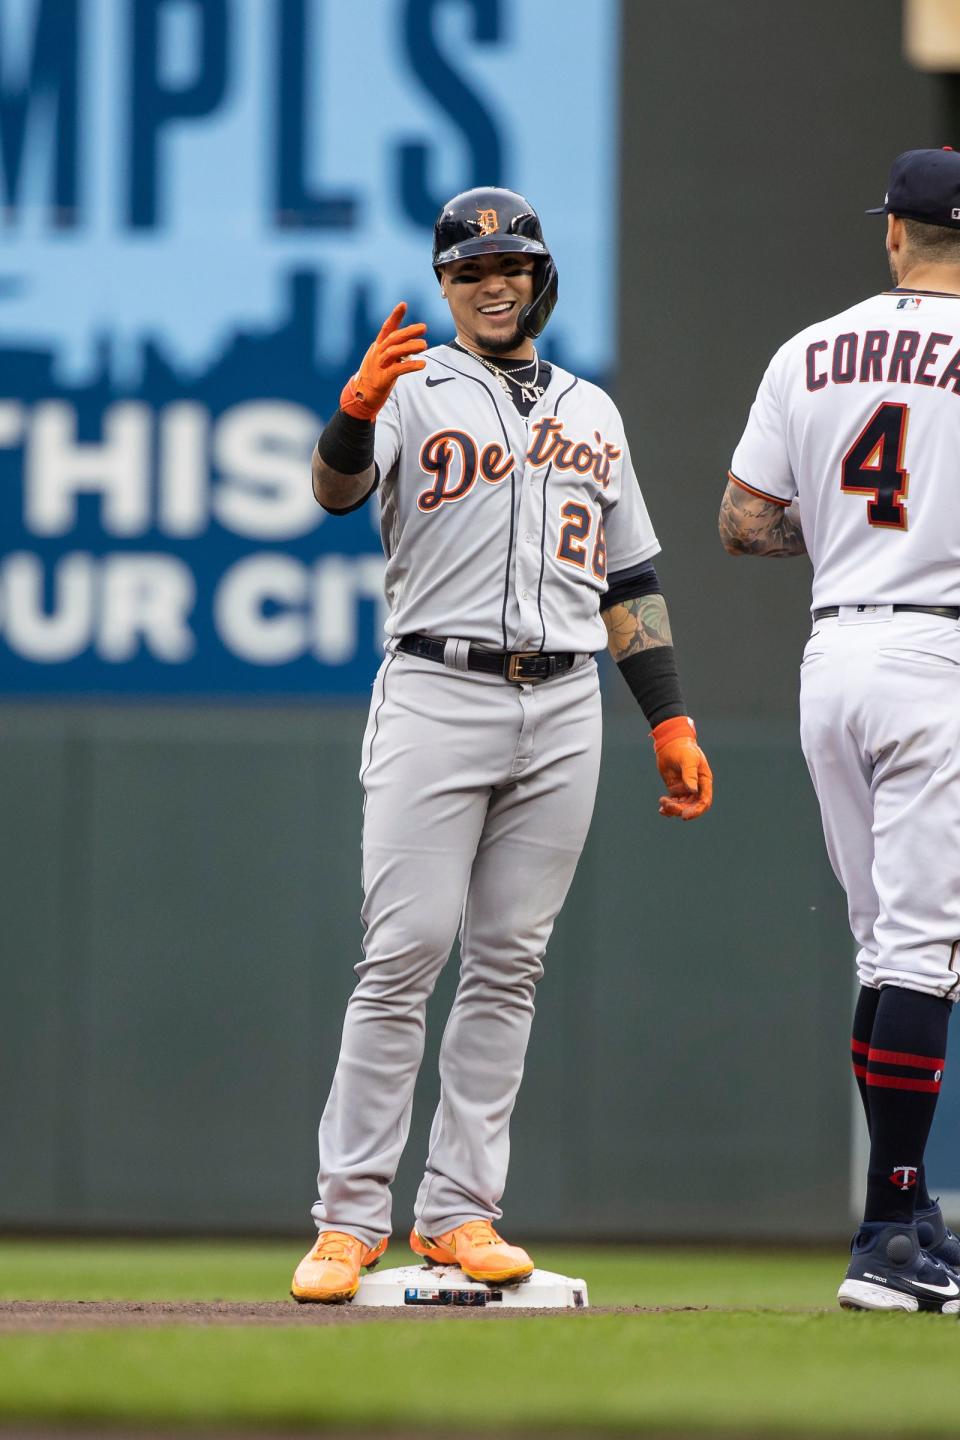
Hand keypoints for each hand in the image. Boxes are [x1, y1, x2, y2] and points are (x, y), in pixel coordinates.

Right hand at [341, 303, 427, 418]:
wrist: (360, 397)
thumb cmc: (375, 378)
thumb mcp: (382, 361)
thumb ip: (394, 352)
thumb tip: (410, 347)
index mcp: (377, 347)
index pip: (386, 328)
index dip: (395, 316)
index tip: (403, 304)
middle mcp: (377, 353)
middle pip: (393, 338)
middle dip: (408, 331)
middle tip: (423, 327)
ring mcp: (378, 365)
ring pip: (395, 351)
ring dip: (410, 347)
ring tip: (424, 345)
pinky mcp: (382, 378)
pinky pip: (398, 369)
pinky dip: (411, 365)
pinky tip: (422, 364)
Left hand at [651, 716, 712, 820]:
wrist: (670, 744)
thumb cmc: (683, 749)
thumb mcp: (688, 759)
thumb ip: (690, 774)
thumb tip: (692, 790)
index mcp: (704, 781)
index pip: (704, 801)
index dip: (697, 810)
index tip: (685, 815)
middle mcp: (697, 788)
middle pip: (692, 806)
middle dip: (681, 810)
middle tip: (669, 807)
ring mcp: (686, 789)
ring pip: (682, 806)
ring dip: (673, 809)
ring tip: (663, 803)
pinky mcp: (675, 790)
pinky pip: (674, 802)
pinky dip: (668, 807)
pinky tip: (662, 809)